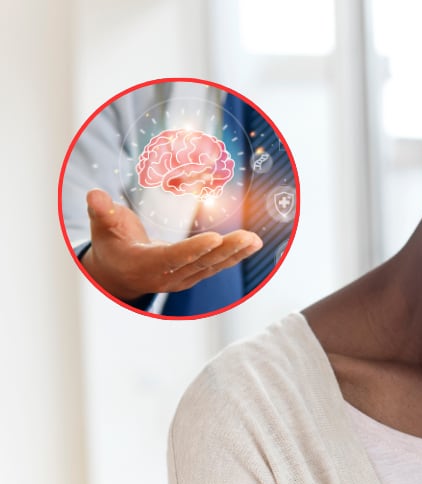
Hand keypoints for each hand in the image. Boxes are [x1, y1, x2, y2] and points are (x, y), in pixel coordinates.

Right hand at [80, 188, 262, 303]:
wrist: (118, 275)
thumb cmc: (112, 246)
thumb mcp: (102, 228)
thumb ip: (102, 212)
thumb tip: (95, 196)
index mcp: (145, 265)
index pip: (173, 258)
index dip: (194, 250)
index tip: (216, 238)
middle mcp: (168, 276)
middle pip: (200, 263)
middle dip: (226, 251)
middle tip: (248, 237)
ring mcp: (183, 278)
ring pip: (213, 266)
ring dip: (236, 253)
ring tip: (255, 241)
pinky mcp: (193, 275)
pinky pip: (216, 266)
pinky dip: (234, 256)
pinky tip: (251, 244)